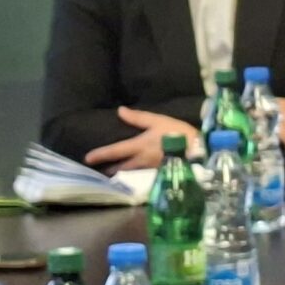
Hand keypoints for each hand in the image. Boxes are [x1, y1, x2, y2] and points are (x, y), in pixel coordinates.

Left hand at [85, 107, 202, 169]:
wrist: (197, 150)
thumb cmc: (177, 133)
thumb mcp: (158, 121)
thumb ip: (139, 118)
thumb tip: (120, 111)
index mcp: (139, 146)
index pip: (116, 151)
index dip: (101, 154)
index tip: (87, 158)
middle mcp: (141, 160)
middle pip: (122, 167)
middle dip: (111, 169)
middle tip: (101, 171)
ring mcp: (151, 169)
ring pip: (132, 172)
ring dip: (122, 172)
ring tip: (115, 173)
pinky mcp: (160, 172)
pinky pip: (143, 173)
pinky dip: (136, 172)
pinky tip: (137, 171)